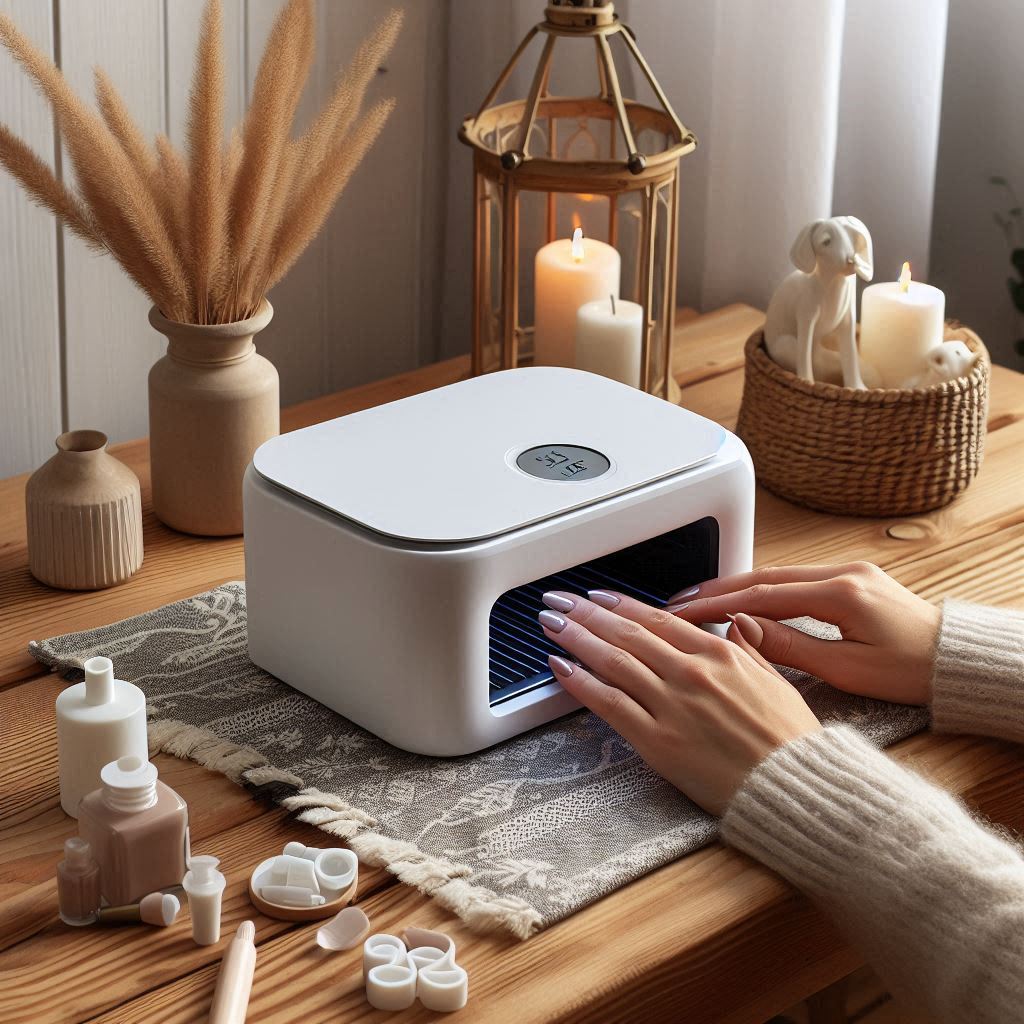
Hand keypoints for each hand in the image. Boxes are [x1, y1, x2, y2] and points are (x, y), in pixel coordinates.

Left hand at [538, 590, 820, 814]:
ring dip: (576, 637)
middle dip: (588, 613)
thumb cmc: (789, 741)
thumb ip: (750, 648)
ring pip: (612, 660)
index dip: (622, 605)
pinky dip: (582, 683)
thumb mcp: (776, 680)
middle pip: (627, 633)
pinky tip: (561, 668)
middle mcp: (690, 672)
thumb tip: (737, 622)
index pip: (658, 619)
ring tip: (552, 622)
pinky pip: (610, 704)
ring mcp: (671, 704)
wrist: (794, 788)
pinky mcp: (657, 740)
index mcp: (720, 653)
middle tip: (561, 600)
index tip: (599, 597)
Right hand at [666, 561, 941, 705]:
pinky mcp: (850, 580)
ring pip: (777, 575)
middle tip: (679, 600)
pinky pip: (795, 580)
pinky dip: (763, 589)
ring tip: (700, 600)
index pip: (763, 594)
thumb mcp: (846, 670)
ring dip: (737, 587)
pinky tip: (742, 599)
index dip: (719, 603)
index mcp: (841, 593)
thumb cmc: (911, 671)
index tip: (686, 611)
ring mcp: (847, 572)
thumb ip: (790, 647)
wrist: (956, 660)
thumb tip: (742, 629)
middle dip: (718, 588)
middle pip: (764, 576)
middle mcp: (842, 573)